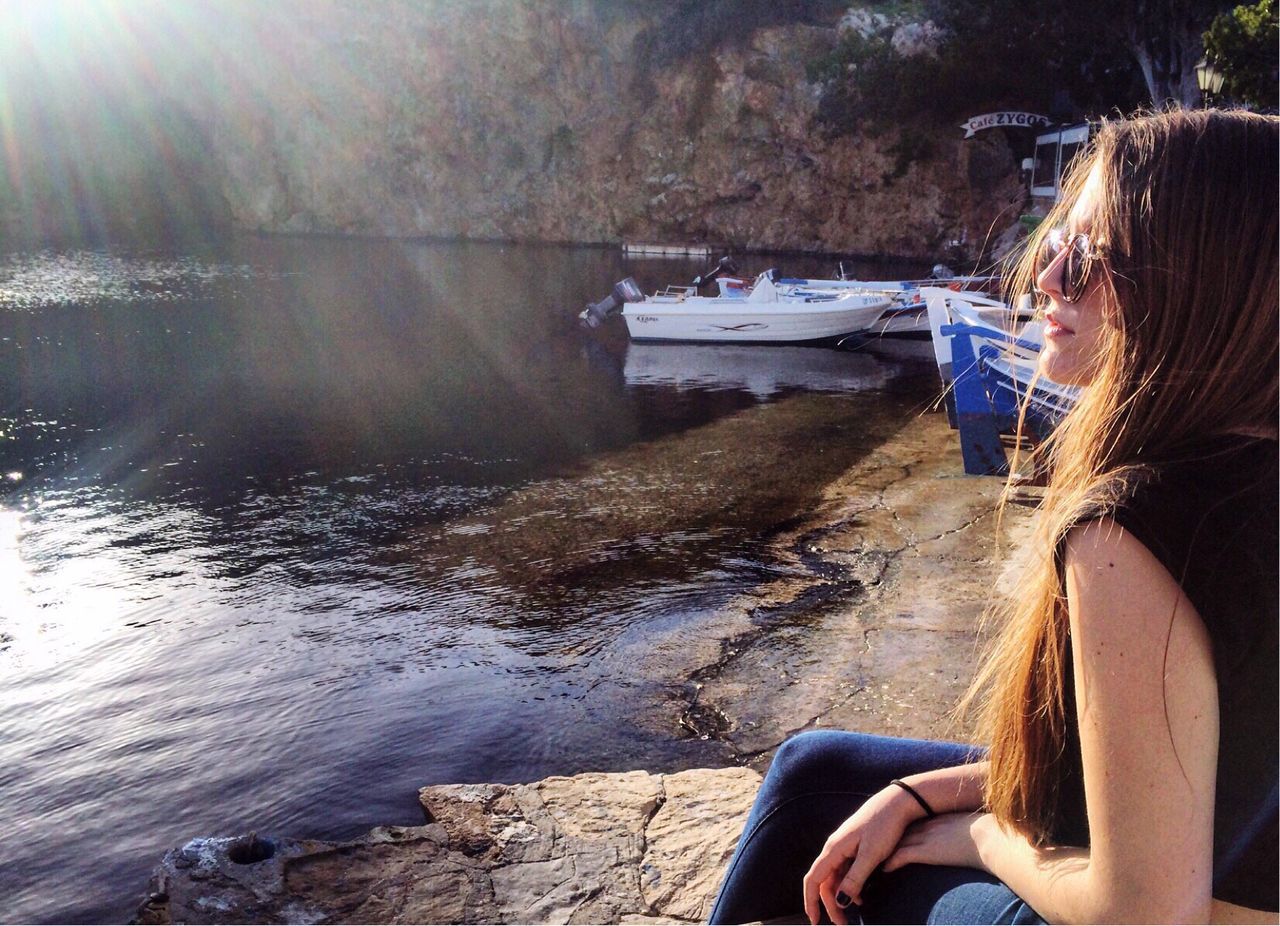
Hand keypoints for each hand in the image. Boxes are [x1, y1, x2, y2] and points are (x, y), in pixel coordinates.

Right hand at [802, 786, 925, 925]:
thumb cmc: (884, 826)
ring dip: (840, 896)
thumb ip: (855, 879)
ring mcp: (844, 846)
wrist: (897, 802)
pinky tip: (861, 896)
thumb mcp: (872, 856)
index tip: (815, 922)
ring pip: (835, 877)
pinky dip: (850, 886)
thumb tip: (839, 902)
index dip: (810, 901)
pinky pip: (845, 870)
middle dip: (829, 905)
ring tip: (853, 914)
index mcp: (834, 849)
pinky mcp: (854, 846)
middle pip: (824, 881)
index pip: (813, 879)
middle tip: (842, 924)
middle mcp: (834, 848)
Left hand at [882, 811, 990, 873]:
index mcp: (938, 818)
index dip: (902, 828)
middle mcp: (927, 825)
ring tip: (877, 858)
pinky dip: (891, 863)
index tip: (894, 832)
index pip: (913, 822)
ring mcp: (924, 837)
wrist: (989, 836)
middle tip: (877, 844)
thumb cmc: (989, 834)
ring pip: (897, 843)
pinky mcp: (924, 851)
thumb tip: (974, 839)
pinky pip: (901, 856)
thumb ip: (967, 831)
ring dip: (885, 851)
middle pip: (900, 830)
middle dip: (888, 838)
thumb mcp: (974, 827)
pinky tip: (885, 869)